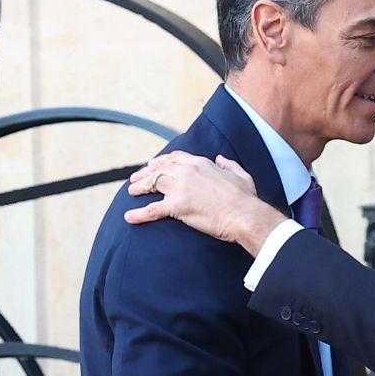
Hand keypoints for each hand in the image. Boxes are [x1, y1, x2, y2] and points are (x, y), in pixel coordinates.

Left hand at [124, 151, 284, 254]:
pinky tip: (129, 217)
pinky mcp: (177, 206)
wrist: (245, 215)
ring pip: (152, 183)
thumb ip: (228, 164)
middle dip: (145, 173)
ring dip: (139, 188)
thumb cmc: (245, 198)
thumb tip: (221, 158)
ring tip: (131, 193)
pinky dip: (139, 214)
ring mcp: (180, 188)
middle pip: (158, 169)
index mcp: (200, 163)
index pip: (174, 158)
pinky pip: (152, 209)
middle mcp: (187, 171)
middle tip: (135, 179)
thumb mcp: (240, 174)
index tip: (152, 165)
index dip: (160, 161)